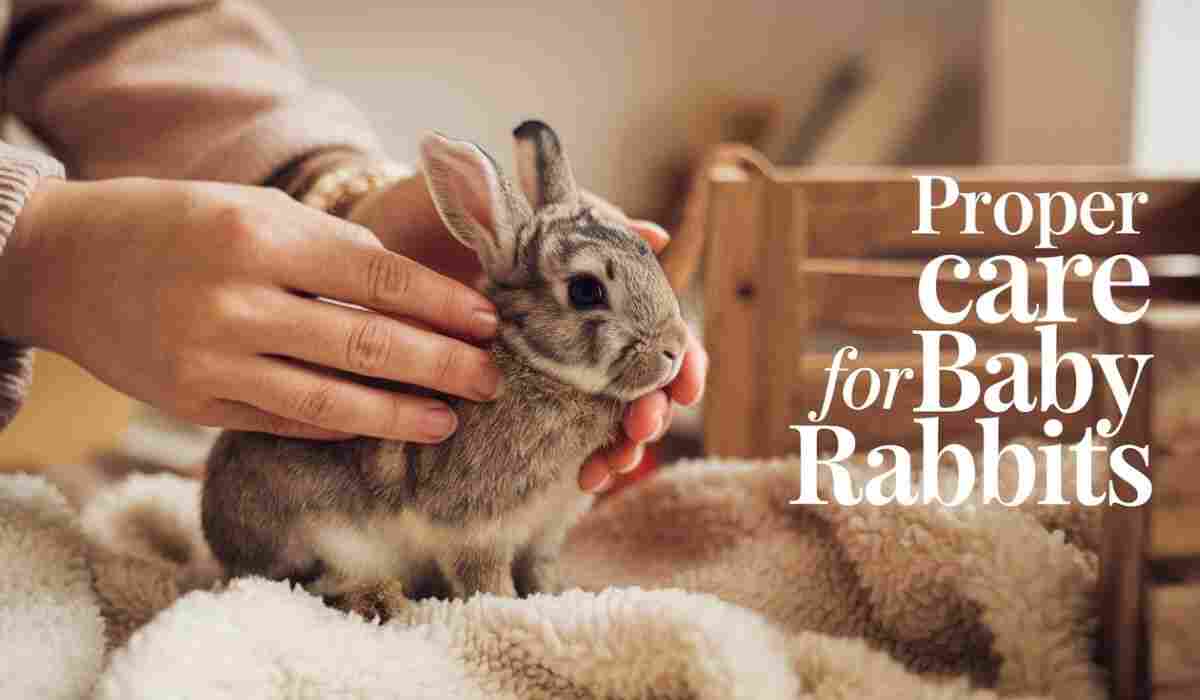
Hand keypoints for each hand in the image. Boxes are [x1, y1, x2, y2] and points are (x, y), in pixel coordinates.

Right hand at [0, 177, 503, 440]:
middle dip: (442, 366)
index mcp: (260, 238)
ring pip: (331, 399)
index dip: (443, 305)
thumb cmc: (182, 225)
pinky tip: (383, 425)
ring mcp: (212, 361)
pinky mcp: (197, 406)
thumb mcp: (256, 210)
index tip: (489, 322)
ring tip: (450, 419)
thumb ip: (333, 250)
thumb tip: (417, 296)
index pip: (379, 277)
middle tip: (492, 379)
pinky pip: (287, 421)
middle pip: (367, 345)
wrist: (71, 264)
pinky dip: (342, 424)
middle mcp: (236, 303)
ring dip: (401, 414)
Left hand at [349, 175, 708, 492]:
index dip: (679, 355)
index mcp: (588, 285)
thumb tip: (657, 239)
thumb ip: (586, 221)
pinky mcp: (505, 393)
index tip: (685, 384)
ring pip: (604, 412)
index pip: (654, 324)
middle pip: (639, 377)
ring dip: (621, 442)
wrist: (369, 237)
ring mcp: (544, 362)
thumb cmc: (442, 210)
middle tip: (642, 428)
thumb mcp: (516, 208)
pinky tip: (584, 476)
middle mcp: (574, 327)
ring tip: (612, 464)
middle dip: (651, 408)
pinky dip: (581, 456)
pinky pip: (556, 433)